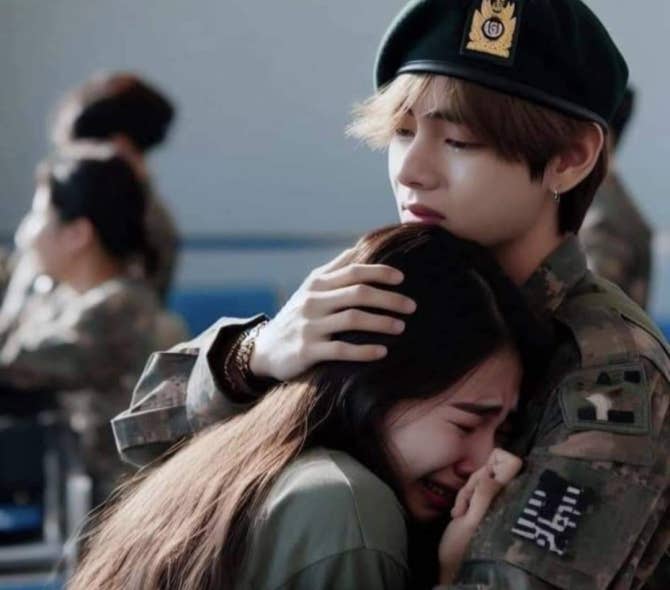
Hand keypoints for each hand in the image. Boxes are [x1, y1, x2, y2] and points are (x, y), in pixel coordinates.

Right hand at [249, 247, 415, 380]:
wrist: (265, 349)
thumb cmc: (298, 315)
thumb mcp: (310, 288)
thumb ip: (335, 268)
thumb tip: (360, 246)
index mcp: (317, 283)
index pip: (354, 271)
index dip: (380, 273)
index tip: (402, 279)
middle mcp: (313, 301)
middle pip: (358, 293)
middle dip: (389, 298)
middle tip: (412, 307)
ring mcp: (310, 326)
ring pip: (352, 319)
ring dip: (381, 322)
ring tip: (401, 327)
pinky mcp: (307, 351)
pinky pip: (340, 349)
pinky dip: (364, 351)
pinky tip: (382, 352)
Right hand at [438, 449, 521, 584]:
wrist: (455, 570)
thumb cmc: (462, 548)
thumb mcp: (471, 520)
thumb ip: (484, 494)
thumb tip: (491, 472)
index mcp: (505, 498)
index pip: (511, 461)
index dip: (495, 462)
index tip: (482, 478)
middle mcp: (504, 498)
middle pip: (491, 468)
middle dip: (475, 483)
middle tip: (467, 506)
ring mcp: (494, 504)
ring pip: (481, 480)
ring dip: (468, 494)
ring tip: (462, 515)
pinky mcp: (484, 510)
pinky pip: (475, 492)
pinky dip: (466, 501)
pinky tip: (461, 516)